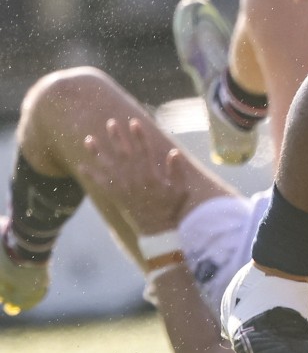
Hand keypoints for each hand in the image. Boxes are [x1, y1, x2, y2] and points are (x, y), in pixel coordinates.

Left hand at [77, 117, 190, 235]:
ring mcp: (123, 188)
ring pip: (107, 166)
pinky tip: (81, 166)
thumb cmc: (170, 208)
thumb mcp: (180, 189)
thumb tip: (174, 152)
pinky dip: (91, 175)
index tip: (134, 122)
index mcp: (150, 175)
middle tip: (110, 122)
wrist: (156, 230)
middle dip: (116, 137)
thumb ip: (177, 171)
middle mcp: (133, 179)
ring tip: (87, 139)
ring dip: (97, 152)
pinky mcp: (116, 196)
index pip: (143, 150)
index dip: (138, 135)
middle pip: (123, 153)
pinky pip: (101, 184)